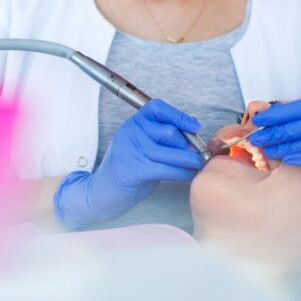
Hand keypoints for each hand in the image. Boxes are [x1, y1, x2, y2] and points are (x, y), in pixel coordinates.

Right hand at [53, 100, 203, 229]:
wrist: (103, 192)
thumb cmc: (129, 170)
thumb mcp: (143, 147)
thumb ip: (162, 140)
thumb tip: (193, 141)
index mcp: (133, 123)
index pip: (157, 108)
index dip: (179, 115)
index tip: (195, 126)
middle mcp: (130, 132)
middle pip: (169, 131)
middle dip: (187, 145)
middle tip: (196, 156)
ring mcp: (130, 150)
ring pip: (171, 152)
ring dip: (190, 161)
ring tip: (197, 166)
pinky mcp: (133, 170)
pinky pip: (167, 169)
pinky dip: (182, 173)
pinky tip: (188, 176)